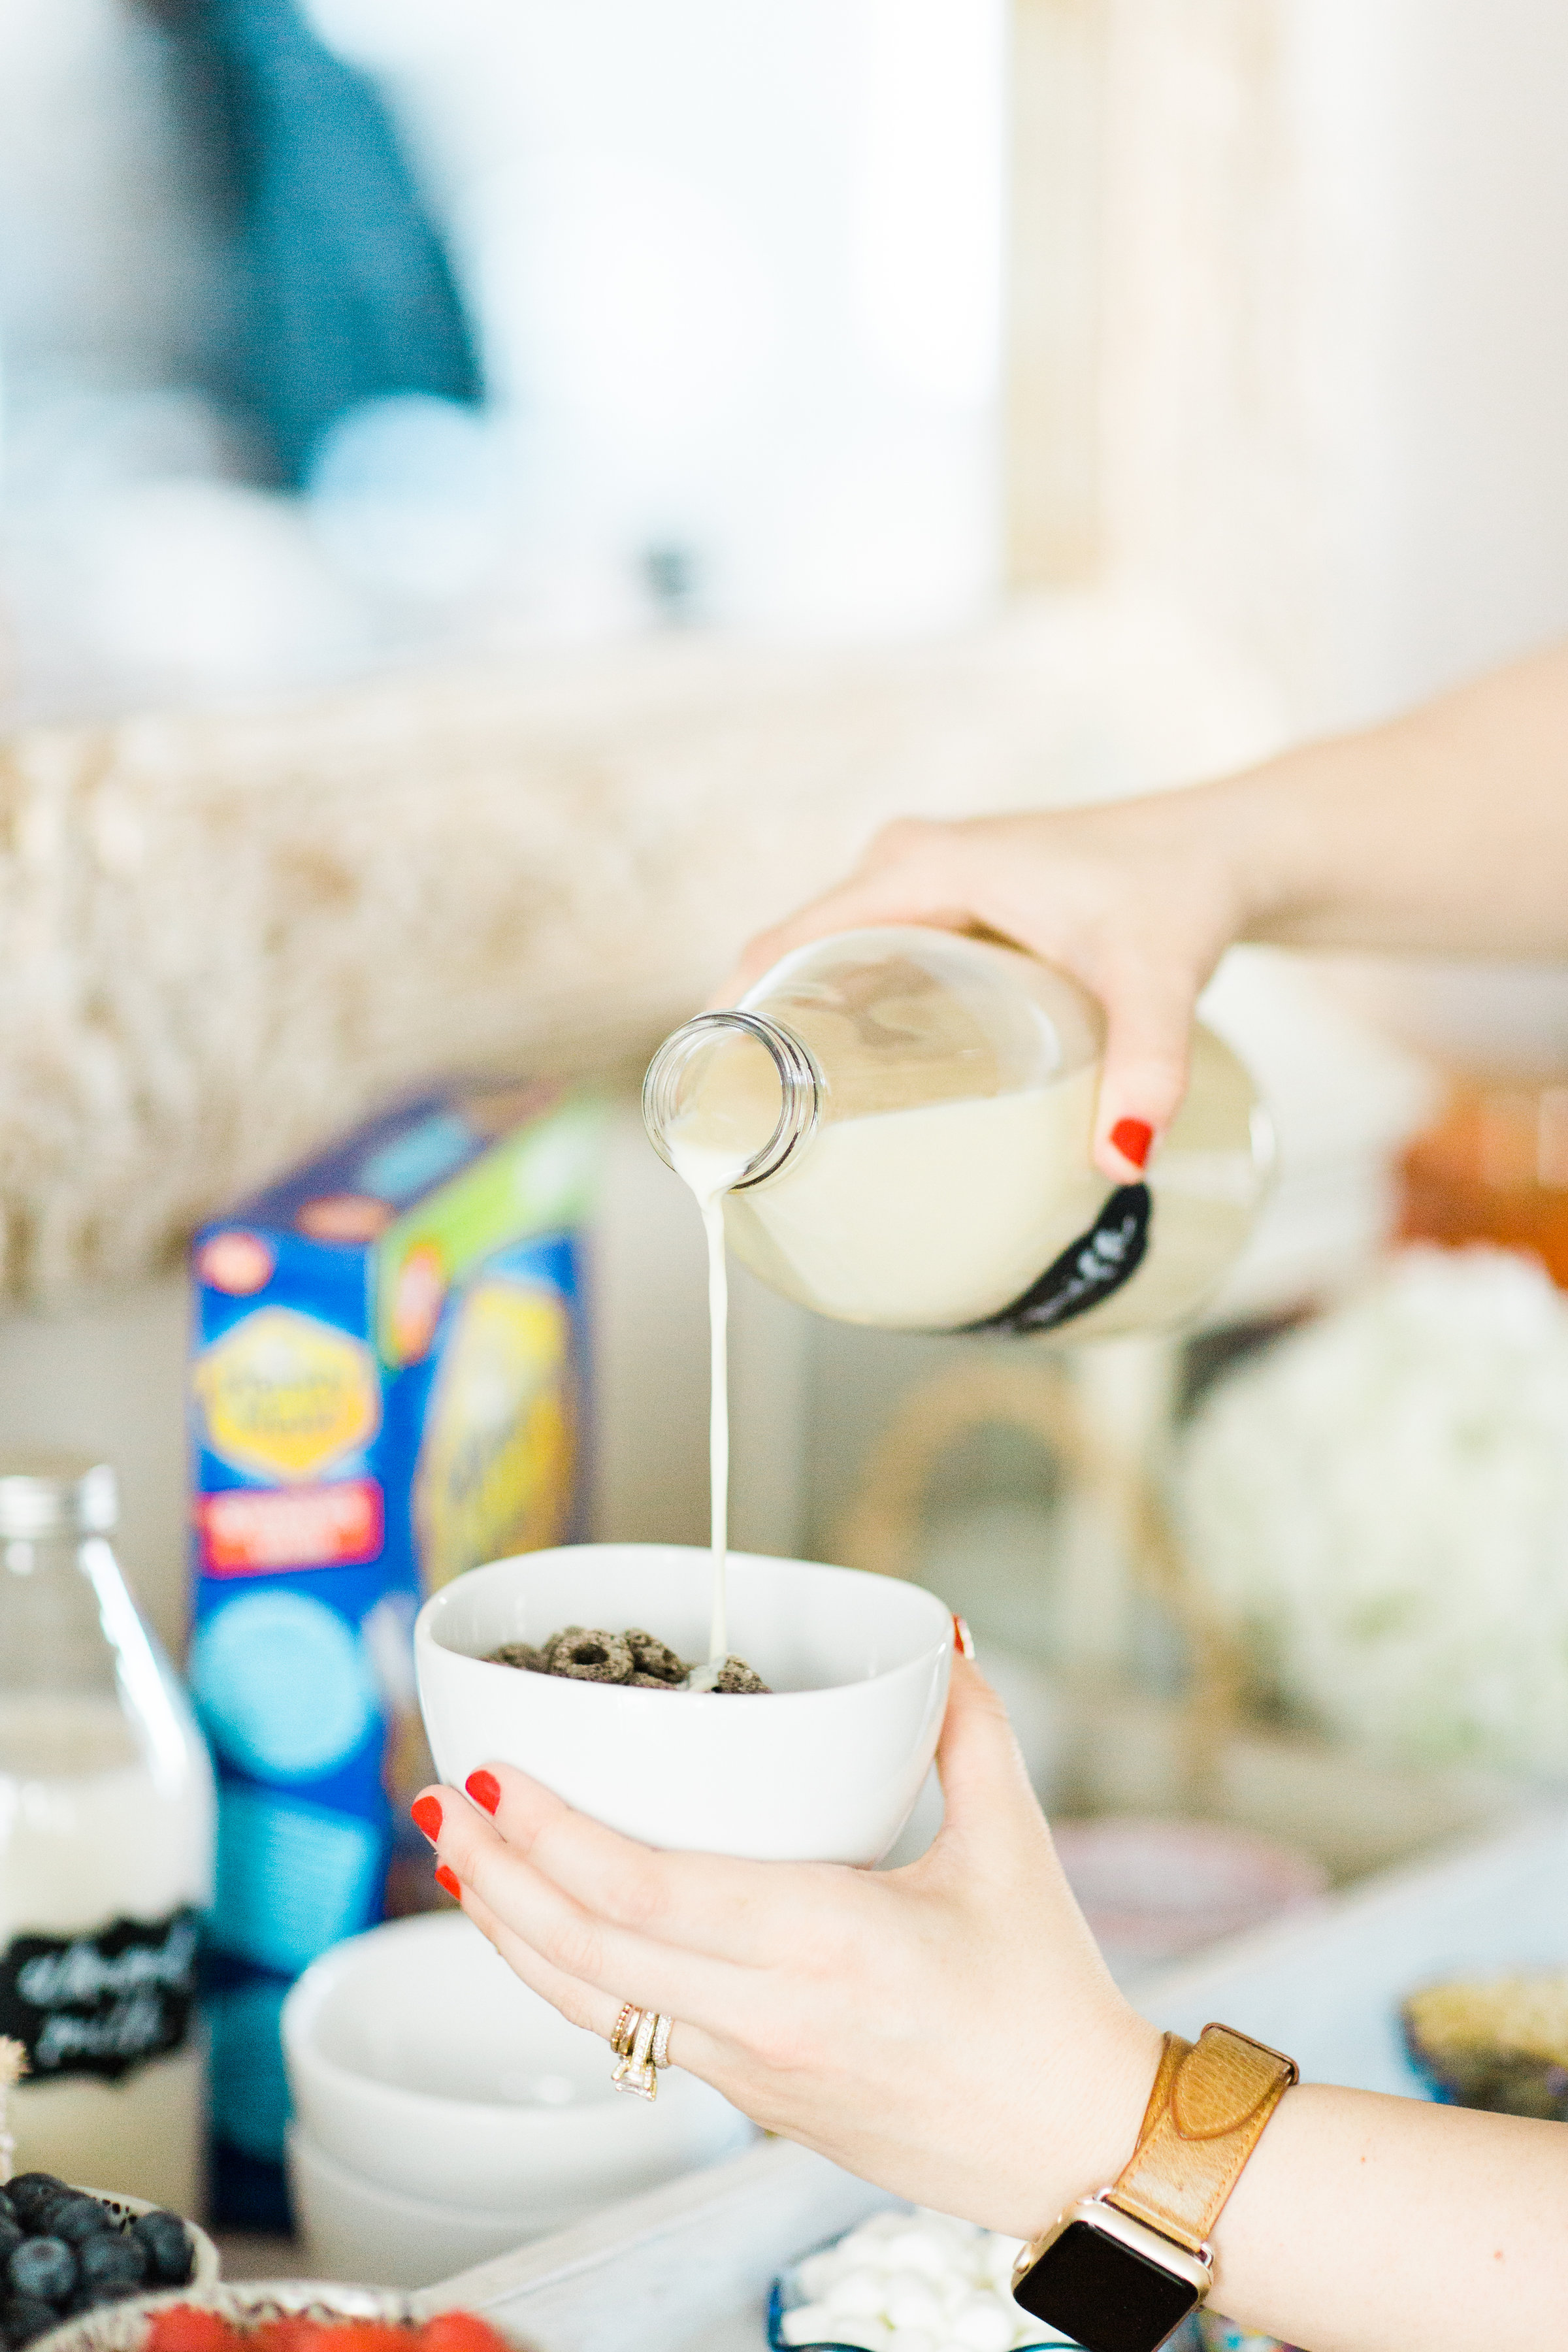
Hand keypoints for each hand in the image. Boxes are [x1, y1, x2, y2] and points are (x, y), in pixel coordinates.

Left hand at [413, 1658, 1160, 2235]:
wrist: (1079, 2148)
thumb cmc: (1049, 2002)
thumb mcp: (1015, 1846)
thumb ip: (970, 1729)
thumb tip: (938, 1636)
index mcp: (828, 1947)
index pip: (647, 1895)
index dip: (553, 1839)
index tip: (495, 1780)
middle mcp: (771, 2019)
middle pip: (589, 1953)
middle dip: (498, 1877)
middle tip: (443, 1804)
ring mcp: (753, 2074)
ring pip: (593, 2008)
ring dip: (513, 1934)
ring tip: (460, 1865)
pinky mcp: (754, 2103)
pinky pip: (634, 2037)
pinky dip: (570, 1979)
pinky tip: (542, 1932)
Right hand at [714, 800, 1252, 1178]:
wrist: (1229, 849)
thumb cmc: (1184, 892)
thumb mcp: (1159, 979)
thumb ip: (1145, 1066)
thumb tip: (1119, 1163)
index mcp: (922, 865)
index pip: (786, 939)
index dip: (734, 1012)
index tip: (707, 1093)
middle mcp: (906, 865)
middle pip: (793, 956)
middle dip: (760, 1040)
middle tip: (748, 1140)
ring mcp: (925, 884)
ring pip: (827, 961)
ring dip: (798, 1030)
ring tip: (780, 1128)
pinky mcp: (950, 907)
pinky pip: (866, 961)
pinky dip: (844, 1016)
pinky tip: (847, 1089)